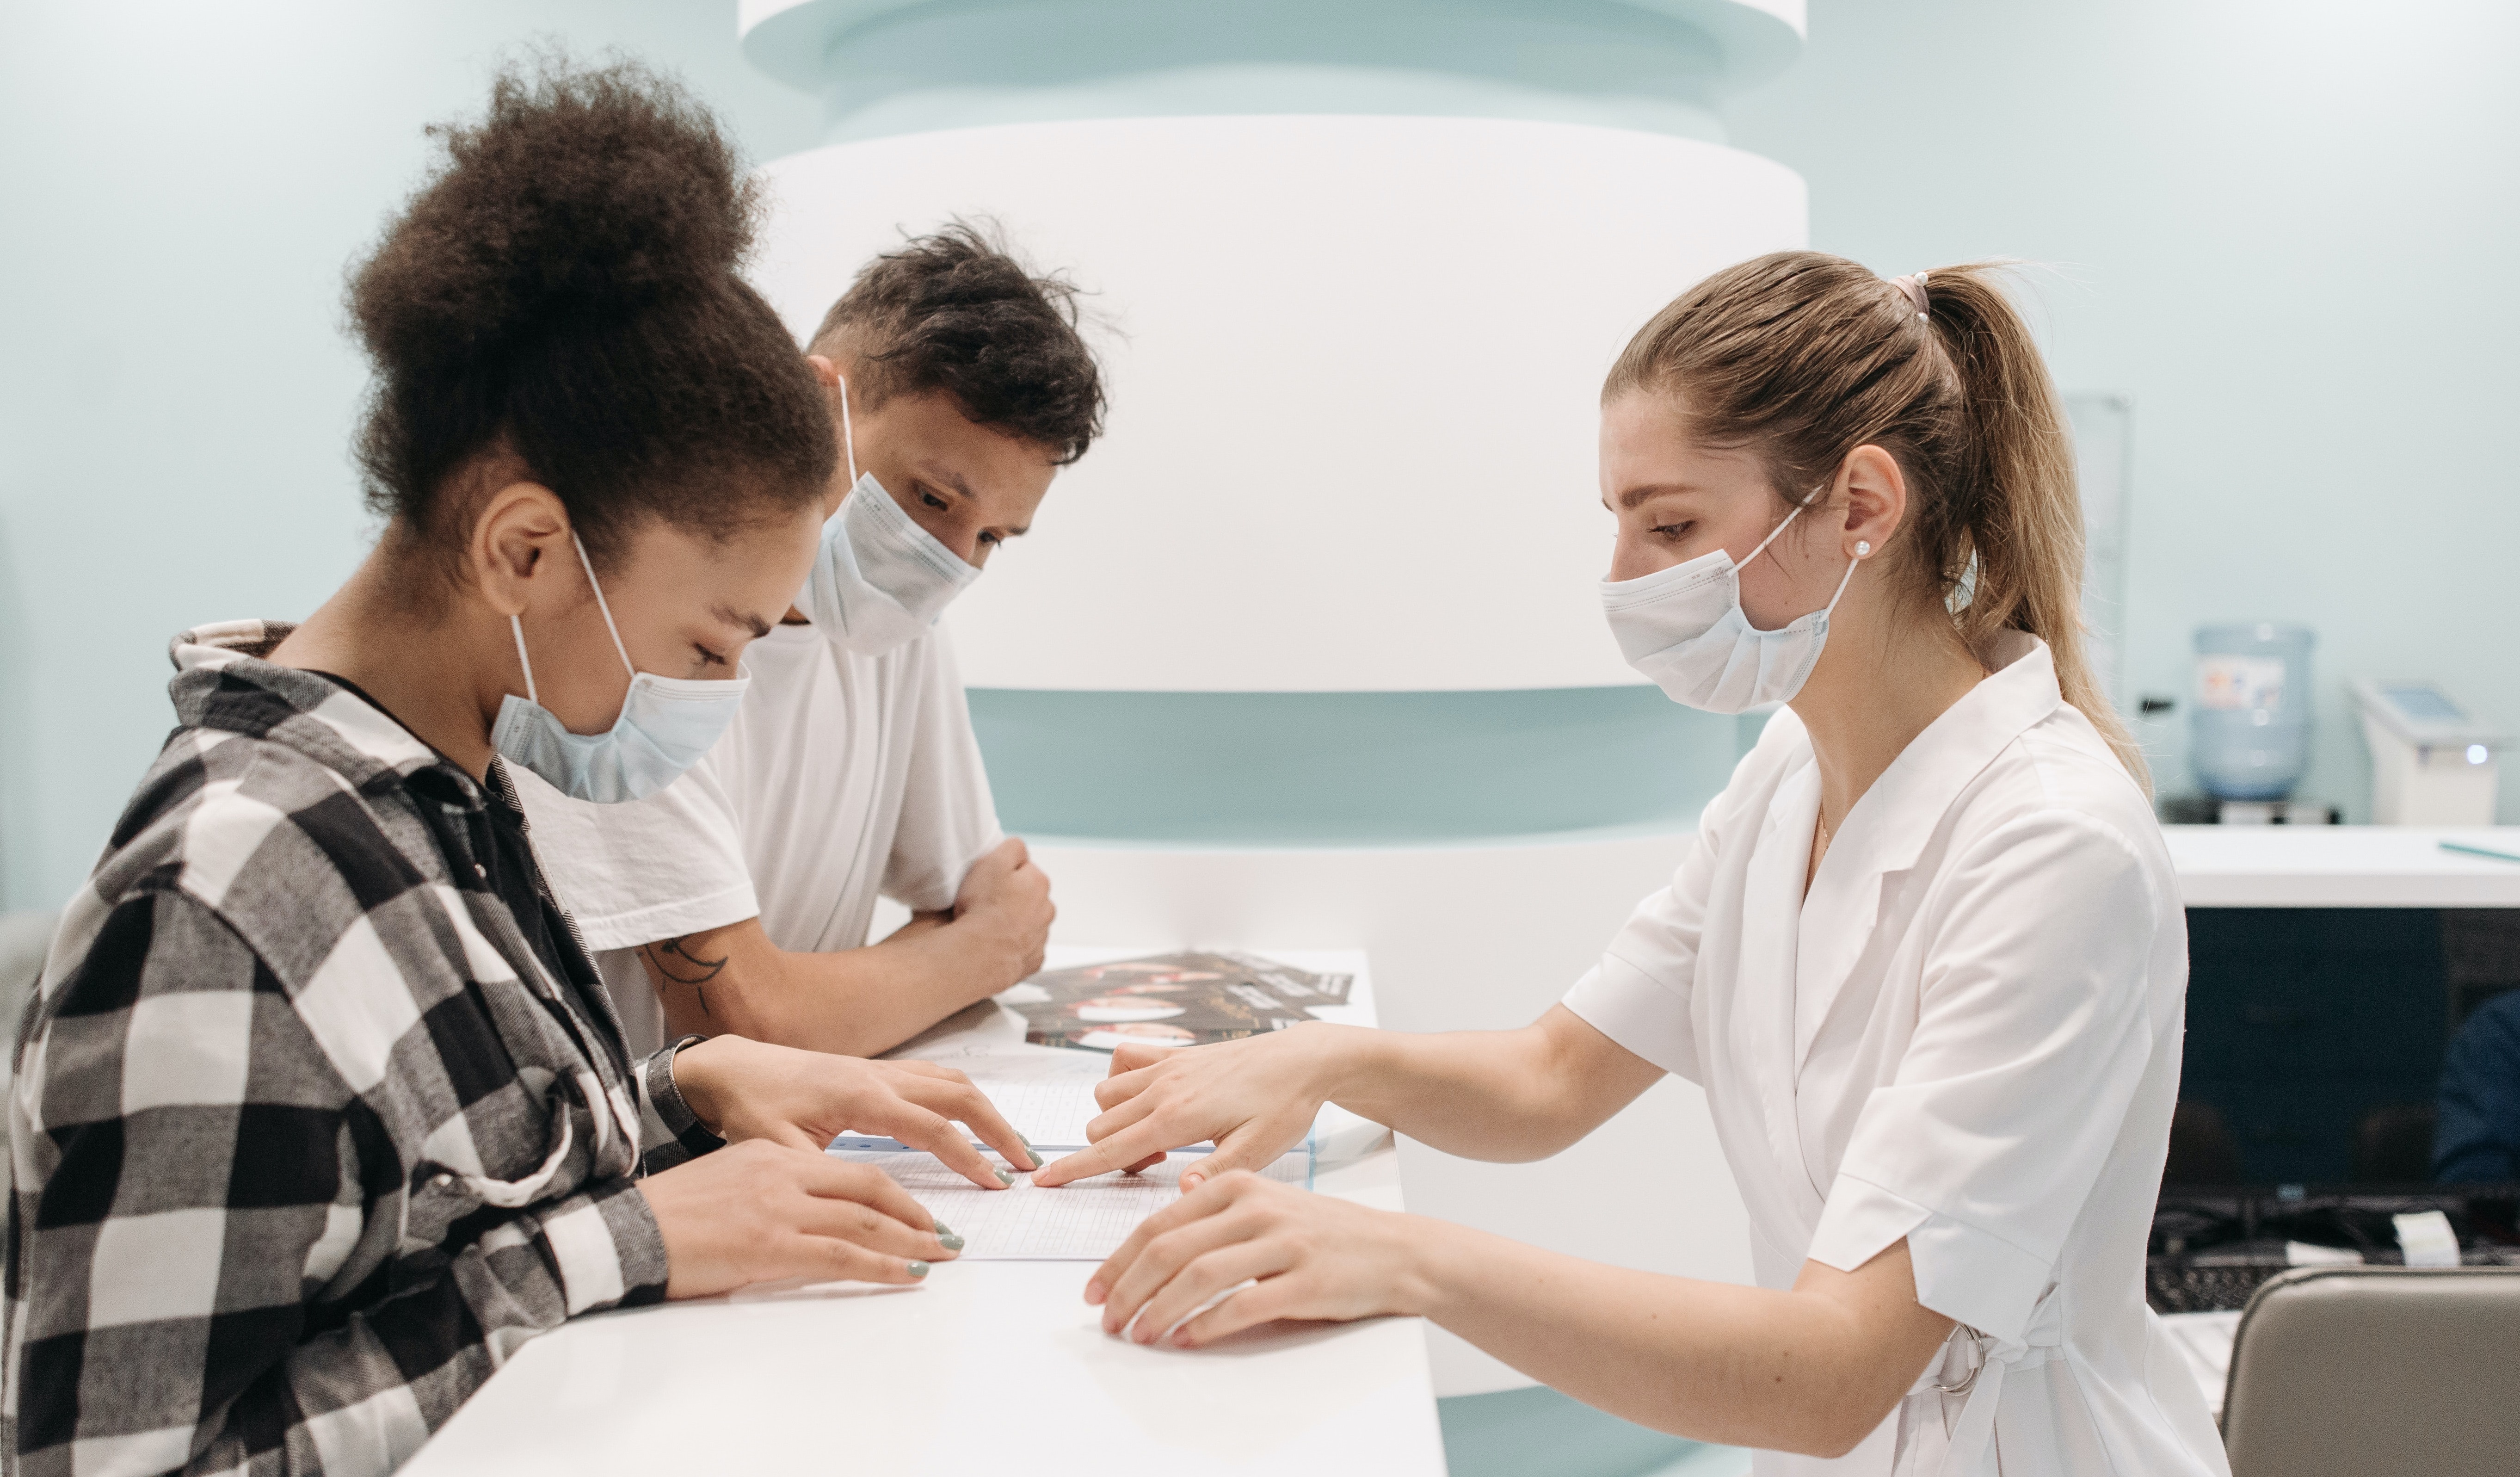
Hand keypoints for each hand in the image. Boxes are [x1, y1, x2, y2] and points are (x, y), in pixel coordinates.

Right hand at [642, 1138, 958, 1296]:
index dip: (891, 1193)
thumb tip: (810, 1218)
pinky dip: (883, 1267)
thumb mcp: (728, 1184)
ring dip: (911, 1241)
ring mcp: (780, 1208)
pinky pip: (844, 1257)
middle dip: (913, 1213)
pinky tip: (908, 1276)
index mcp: (773, 1155)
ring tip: (940, 1255)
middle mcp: (783, 1173)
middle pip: (870, 1188)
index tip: (916, 1212)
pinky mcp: (772, 1244)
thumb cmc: (670, 1216)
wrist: (625, 1231)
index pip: (849, 1172)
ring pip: (865, 1222)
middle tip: (944, 1234)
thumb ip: (773, 1190)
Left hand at [672, 1035, 1038, 1185]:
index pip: (934, 1128)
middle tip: (1026, 1163)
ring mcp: (881, 1069)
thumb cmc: (751, 1107)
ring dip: (987, 1110)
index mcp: (862, 1097)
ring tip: (1010, 1145)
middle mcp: (880, 1076)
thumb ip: (822, 1176)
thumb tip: (858, 1209)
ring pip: (952, 1081)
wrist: (731, 1068)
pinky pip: (934, 1077)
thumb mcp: (778, 1151)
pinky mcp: (877, 1070)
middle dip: (999, 1129)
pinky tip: (971, 1119)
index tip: (998, 1183)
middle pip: (960, 1094)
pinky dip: (963, 1097)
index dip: (970, 1157)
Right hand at [951, 837, 1052, 984]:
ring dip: (1014, 922)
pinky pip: (1024, 948)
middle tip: (987, 904)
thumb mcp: (993, 862)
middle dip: (1013, 898)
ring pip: (1028, 922)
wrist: (980, 954)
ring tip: (989, 926)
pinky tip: (996, 944)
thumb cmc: (984, 908)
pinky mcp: (1034, 960)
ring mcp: (1041, 937)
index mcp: (1039, 883)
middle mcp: (1046, 909)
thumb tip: (1021, 850)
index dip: (1005, 873)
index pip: (1025, 869)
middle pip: (1028, 897)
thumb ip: (1012, 848)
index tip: (991, 882)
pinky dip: (1013, 946)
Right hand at [1031, 1024, 1353, 1188]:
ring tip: (1157, 1140)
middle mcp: (1163, 1088)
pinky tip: (1149, 1101)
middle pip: (1100, 1126)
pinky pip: (1123, 1061)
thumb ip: (1215, 1173)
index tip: (1041, 1181)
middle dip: (1108, 1154)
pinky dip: (1121, 1082)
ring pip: (1105, 1096)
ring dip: (1114, 1122)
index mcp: (1179, 1117)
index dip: (1073, 1169)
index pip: (1111, 1149)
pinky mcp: (1174, 1053)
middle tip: (1155, 1166)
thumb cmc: (1284, 1106)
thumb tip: (1179, 1193)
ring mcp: (1166, 1066)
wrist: (1302, 1059)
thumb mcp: (1259, 1152)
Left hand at [1085, 1172, 1427, 1346]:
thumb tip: (1170, 1214)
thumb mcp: (1269, 1204)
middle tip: (1108, 1320)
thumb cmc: (1326, 1233)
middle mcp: (1256, 1208)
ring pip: (1198, 1277)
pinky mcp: (1304, 1280)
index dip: (1119, 1261)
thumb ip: (1218, 1208)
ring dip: (1159, 1310)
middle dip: (1128, 1289)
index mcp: (1238, 1185)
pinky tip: (1187, 1339)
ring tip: (1140, 1334)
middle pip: (1170, 1249)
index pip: (1159, 1224)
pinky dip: (1206, 1325)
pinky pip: (1241, 1305)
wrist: (1395, 1250)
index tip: (1096, 1290)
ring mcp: (1281, 1243)